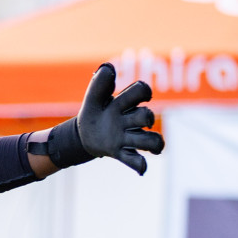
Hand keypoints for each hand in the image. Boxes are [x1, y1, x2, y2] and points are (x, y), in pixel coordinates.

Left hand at [35, 63, 164, 174]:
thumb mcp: (92, 97)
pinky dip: (140, 165)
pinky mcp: (120, 152)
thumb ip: (99, 83)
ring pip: (148, 141)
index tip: (144, 95)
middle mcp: (129, 120)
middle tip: (144, 121)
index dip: (144, 91)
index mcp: (124, 103)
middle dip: (147, 118)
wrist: (83, 134)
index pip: (140, 92)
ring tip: (153, 148)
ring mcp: (126, 137)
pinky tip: (142, 169)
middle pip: (146, 117)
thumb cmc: (94, 111)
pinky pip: (134, 161)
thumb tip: (108, 68)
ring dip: (153, 143)